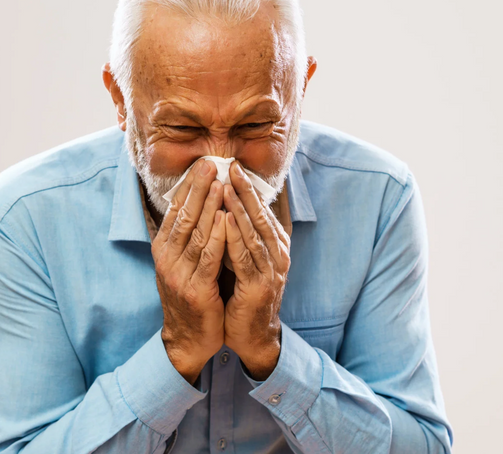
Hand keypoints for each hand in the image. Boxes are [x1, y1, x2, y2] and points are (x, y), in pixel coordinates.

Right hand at [151, 159, 226, 383]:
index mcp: (163, 248)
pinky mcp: (195, 290)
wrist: (188, 338)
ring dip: (209, 206)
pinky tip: (227, 219)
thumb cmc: (192, 295)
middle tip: (211, 163)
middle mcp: (166, 258)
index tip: (203, 163)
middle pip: (183, 216)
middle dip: (197, 188)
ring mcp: (178, 274)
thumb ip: (190, 236)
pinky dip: (218, 236)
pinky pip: (208, 258)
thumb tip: (198, 201)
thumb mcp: (184, 262)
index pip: (176, 210)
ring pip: (196, 233)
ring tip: (221, 183)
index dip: (189, 186)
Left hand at [222, 161, 290, 380]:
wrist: (252, 335)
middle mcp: (278, 255)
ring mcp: (271, 271)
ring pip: (254, 233)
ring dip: (239, 209)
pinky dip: (234, 237)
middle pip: (261, 216)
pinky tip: (224, 220)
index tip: (234, 166)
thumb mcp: (247, 260)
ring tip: (224, 186)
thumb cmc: (245, 294)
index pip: (263, 210)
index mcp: (276, 246)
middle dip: (246, 190)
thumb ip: (243, 236)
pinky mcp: (258, 287)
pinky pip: (244, 257)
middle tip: (232, 167)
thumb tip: (228, 205)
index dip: (249, 188)